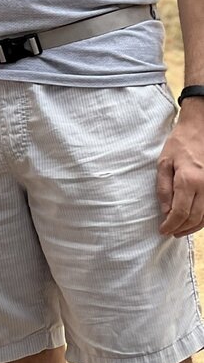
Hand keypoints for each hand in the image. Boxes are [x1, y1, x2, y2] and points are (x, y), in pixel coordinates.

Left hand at [157, 104, 203, 236]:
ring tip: (180, 230)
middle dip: (181, 229)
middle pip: (194, 218)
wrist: (200, 129)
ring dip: (193, 227)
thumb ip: (163, 188)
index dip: (171, 225)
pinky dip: (202, 219)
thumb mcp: (163, 162)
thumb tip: (164, 210)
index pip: (180, 213)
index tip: (162, 230)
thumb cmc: (179, 144)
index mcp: (188, 181)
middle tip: (170, 232)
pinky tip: (193, 221)